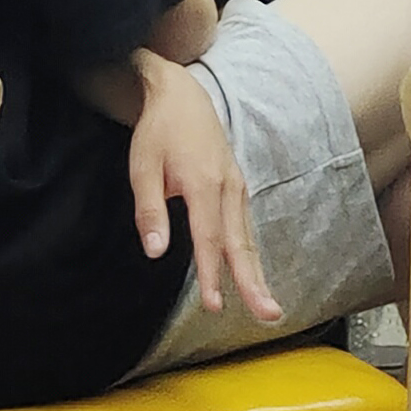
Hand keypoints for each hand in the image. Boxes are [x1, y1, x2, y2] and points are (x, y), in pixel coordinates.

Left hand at [127, 51, 279, 321]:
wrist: (182, 95)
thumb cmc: (158, 132)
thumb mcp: (143, 167)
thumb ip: (150, 211)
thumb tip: (156, 253)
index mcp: (203, 183)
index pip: (209, 237)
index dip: (212, 273)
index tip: (215, 306)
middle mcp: (228, 187)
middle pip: (241, 244)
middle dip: (253, 282)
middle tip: (268, 315)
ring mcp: (237, 187)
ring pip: (248, 238)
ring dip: (257, 274)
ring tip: (267, 307)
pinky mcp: (238, 187)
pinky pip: (246, 227)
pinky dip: (251, 255)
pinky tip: (252, 277)